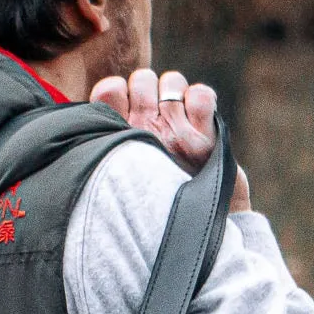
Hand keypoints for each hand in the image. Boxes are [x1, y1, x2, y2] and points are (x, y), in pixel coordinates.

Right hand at [90, 68, 251, 211]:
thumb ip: (111, 142)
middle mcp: (143, 134)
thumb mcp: (120, 174)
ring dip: (176, 95)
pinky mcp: (205, 139)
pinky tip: (199, 122)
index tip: (127, 110)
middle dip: (150, 92)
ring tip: (178, 120)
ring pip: (172, 81)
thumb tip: (108, 105)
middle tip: (156, 118)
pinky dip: (201, 102)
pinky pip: (201, 95)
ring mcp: (175, 135)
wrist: (193, 234)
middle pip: (142, 79)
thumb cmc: (152, 202)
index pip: (108, 89)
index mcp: (118, 141)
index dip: (119, 91)